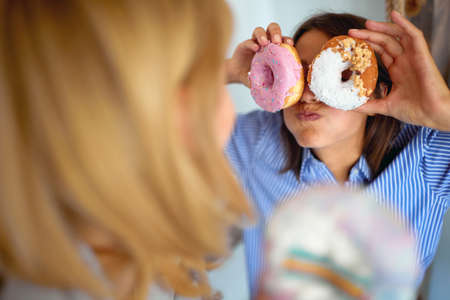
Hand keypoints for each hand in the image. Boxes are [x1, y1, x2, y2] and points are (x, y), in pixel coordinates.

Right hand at [226, 23, 293, 87]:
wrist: (238, 74)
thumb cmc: (255, 76)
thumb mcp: (266, 80)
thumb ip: (273, 82)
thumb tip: (284, 93)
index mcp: (274, 48)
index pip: (283, 39)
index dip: (287, 39)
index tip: (290, 44)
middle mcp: (265, 42)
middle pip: (272, 28)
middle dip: (276, 33)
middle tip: (277, 41)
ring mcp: (254, 42)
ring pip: (259, 30)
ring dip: (263, 35)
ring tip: (265, 43)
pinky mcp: (244, 45)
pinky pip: (248, 41)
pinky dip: (252, 43)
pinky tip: (256, 48)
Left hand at [349, 10, 449, 130]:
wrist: (433, 114)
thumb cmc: (415, 111)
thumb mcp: (385, 106)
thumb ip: (368, 105)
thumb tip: (351, 107)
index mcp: (398, 71)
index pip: (380, 53)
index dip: (367, 46)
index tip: (352, 44)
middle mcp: (405, 62)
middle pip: (385, 42)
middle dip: (369, 35)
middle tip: (352, 32)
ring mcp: (413, 57)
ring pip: (397, 36)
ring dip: (382, 28)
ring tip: (366, 23)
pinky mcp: (422, 55)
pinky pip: (414, 35)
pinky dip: (404, 24)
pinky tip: (394, 16)